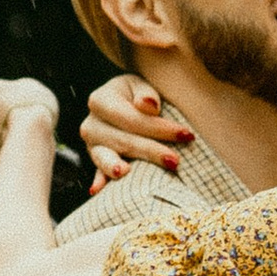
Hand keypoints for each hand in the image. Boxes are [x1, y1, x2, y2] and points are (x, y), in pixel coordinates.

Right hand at [83, 74, 194, 189]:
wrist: (123, 103)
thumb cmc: (137, 94)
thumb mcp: (141, 85)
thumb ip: (145, 93)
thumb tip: (148, 105)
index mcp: (100, 101)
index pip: (131, 118)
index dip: (158, 128)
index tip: (185, 134)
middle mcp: (91, 124)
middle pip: (123, 141)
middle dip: (151, 151)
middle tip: (176, 161)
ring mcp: (92, 146)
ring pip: (107, 158)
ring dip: (117, 167)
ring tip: (126, 173)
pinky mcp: (97, 161)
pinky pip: (98, 174)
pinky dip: (100, 181)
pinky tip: (97, 190)